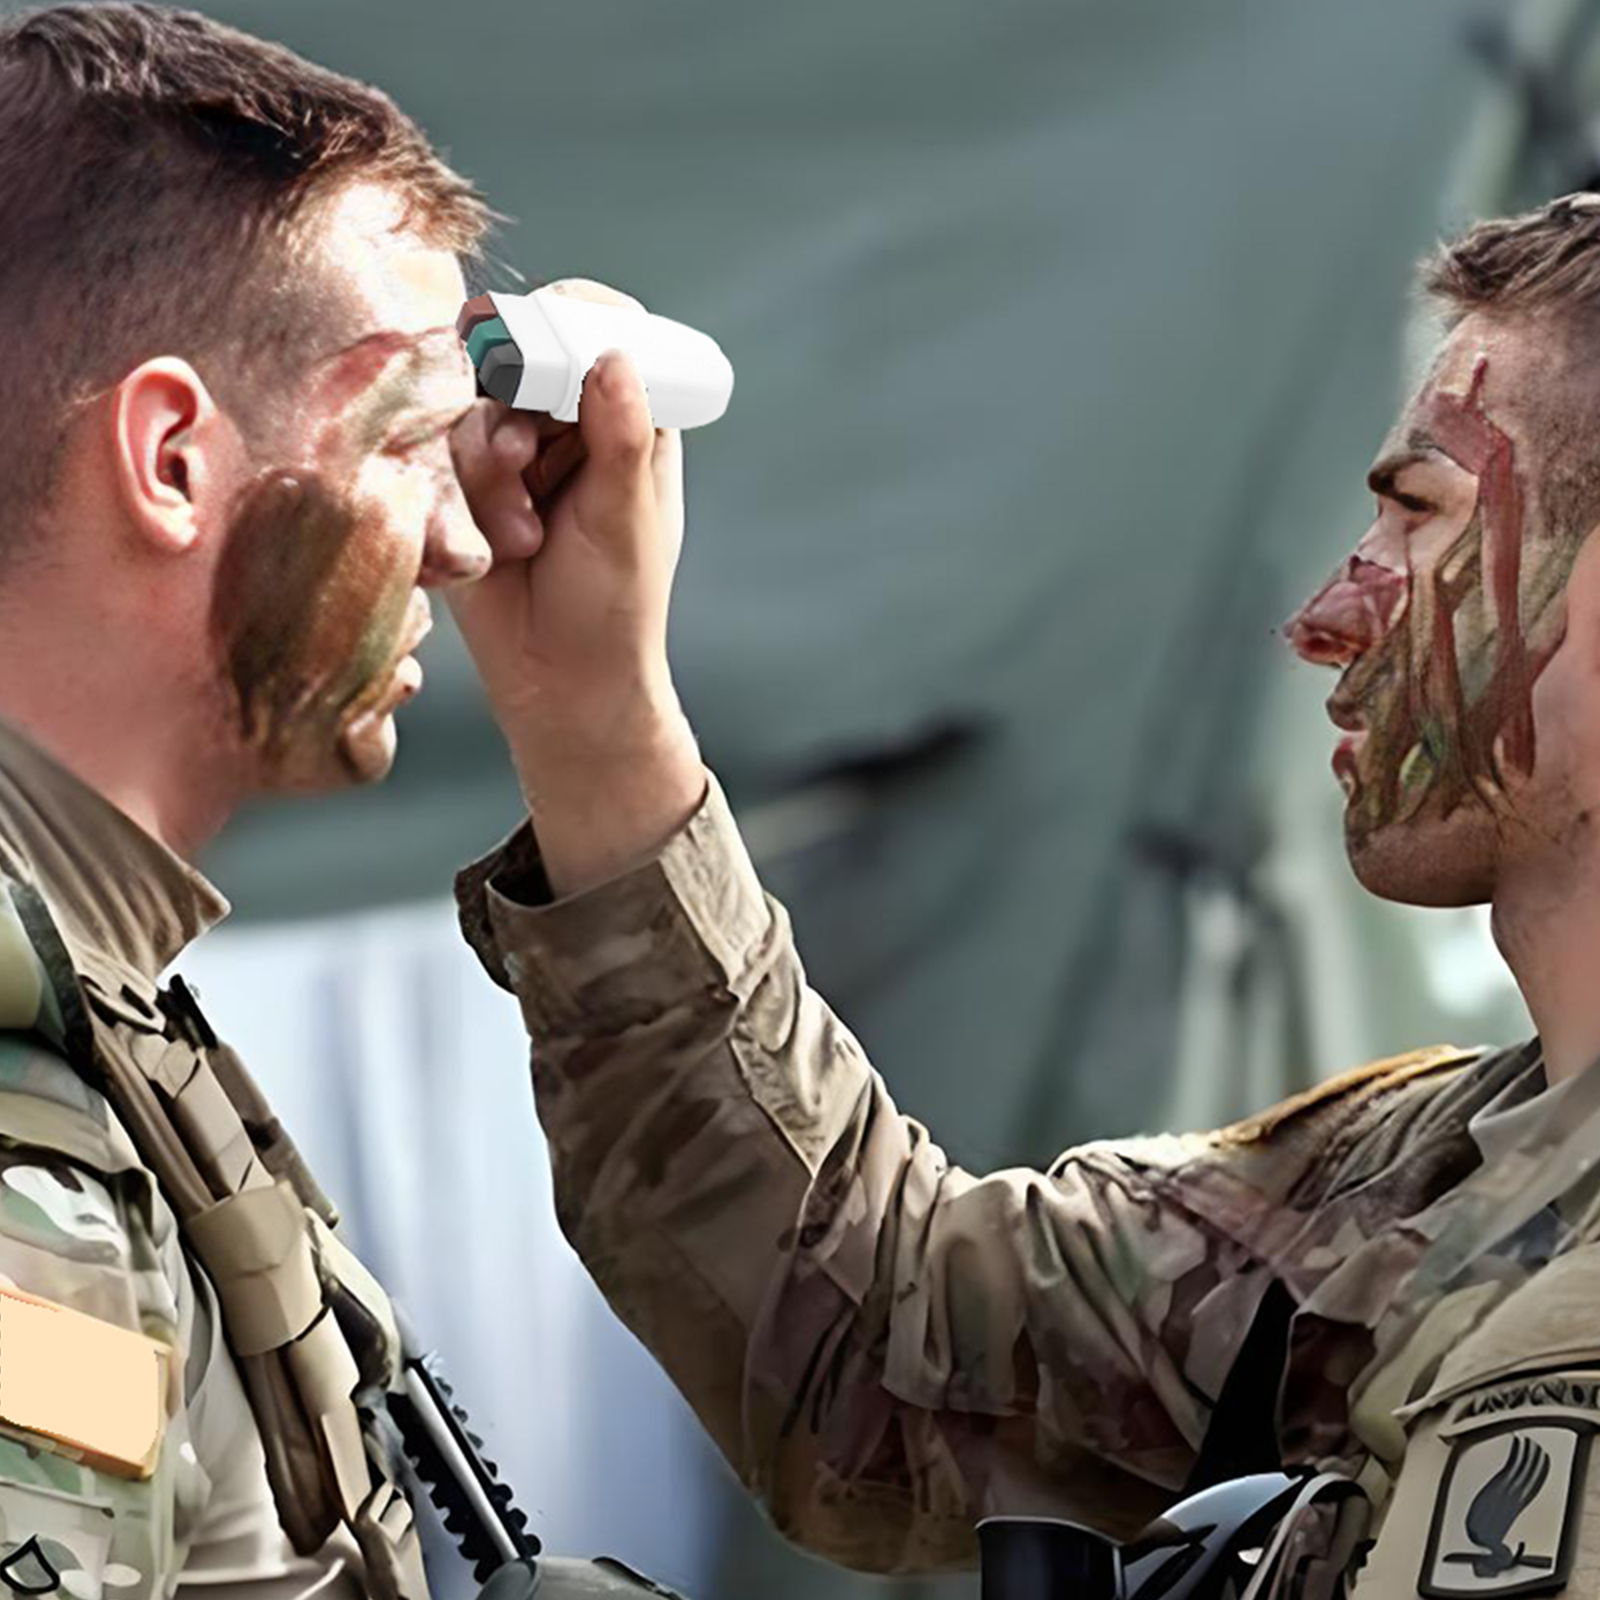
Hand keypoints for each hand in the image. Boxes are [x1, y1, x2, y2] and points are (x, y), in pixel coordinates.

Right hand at [445, 279, 687, 743]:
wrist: (558, 683)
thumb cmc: (612, 607)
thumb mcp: (625, 520)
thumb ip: (619, 439)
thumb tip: (615, 355)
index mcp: (629, 426)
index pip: (608, 335)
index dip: (577, 321)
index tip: (552, 340)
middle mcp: (571, 429)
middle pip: (529, 359)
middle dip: (519, 407)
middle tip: (523, 458)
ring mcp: (516, 456)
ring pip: (479, 409)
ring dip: (494, 471)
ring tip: (522, 534)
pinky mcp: (465, 488)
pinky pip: (444, 455)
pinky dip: (466, 497)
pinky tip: (495, 547)